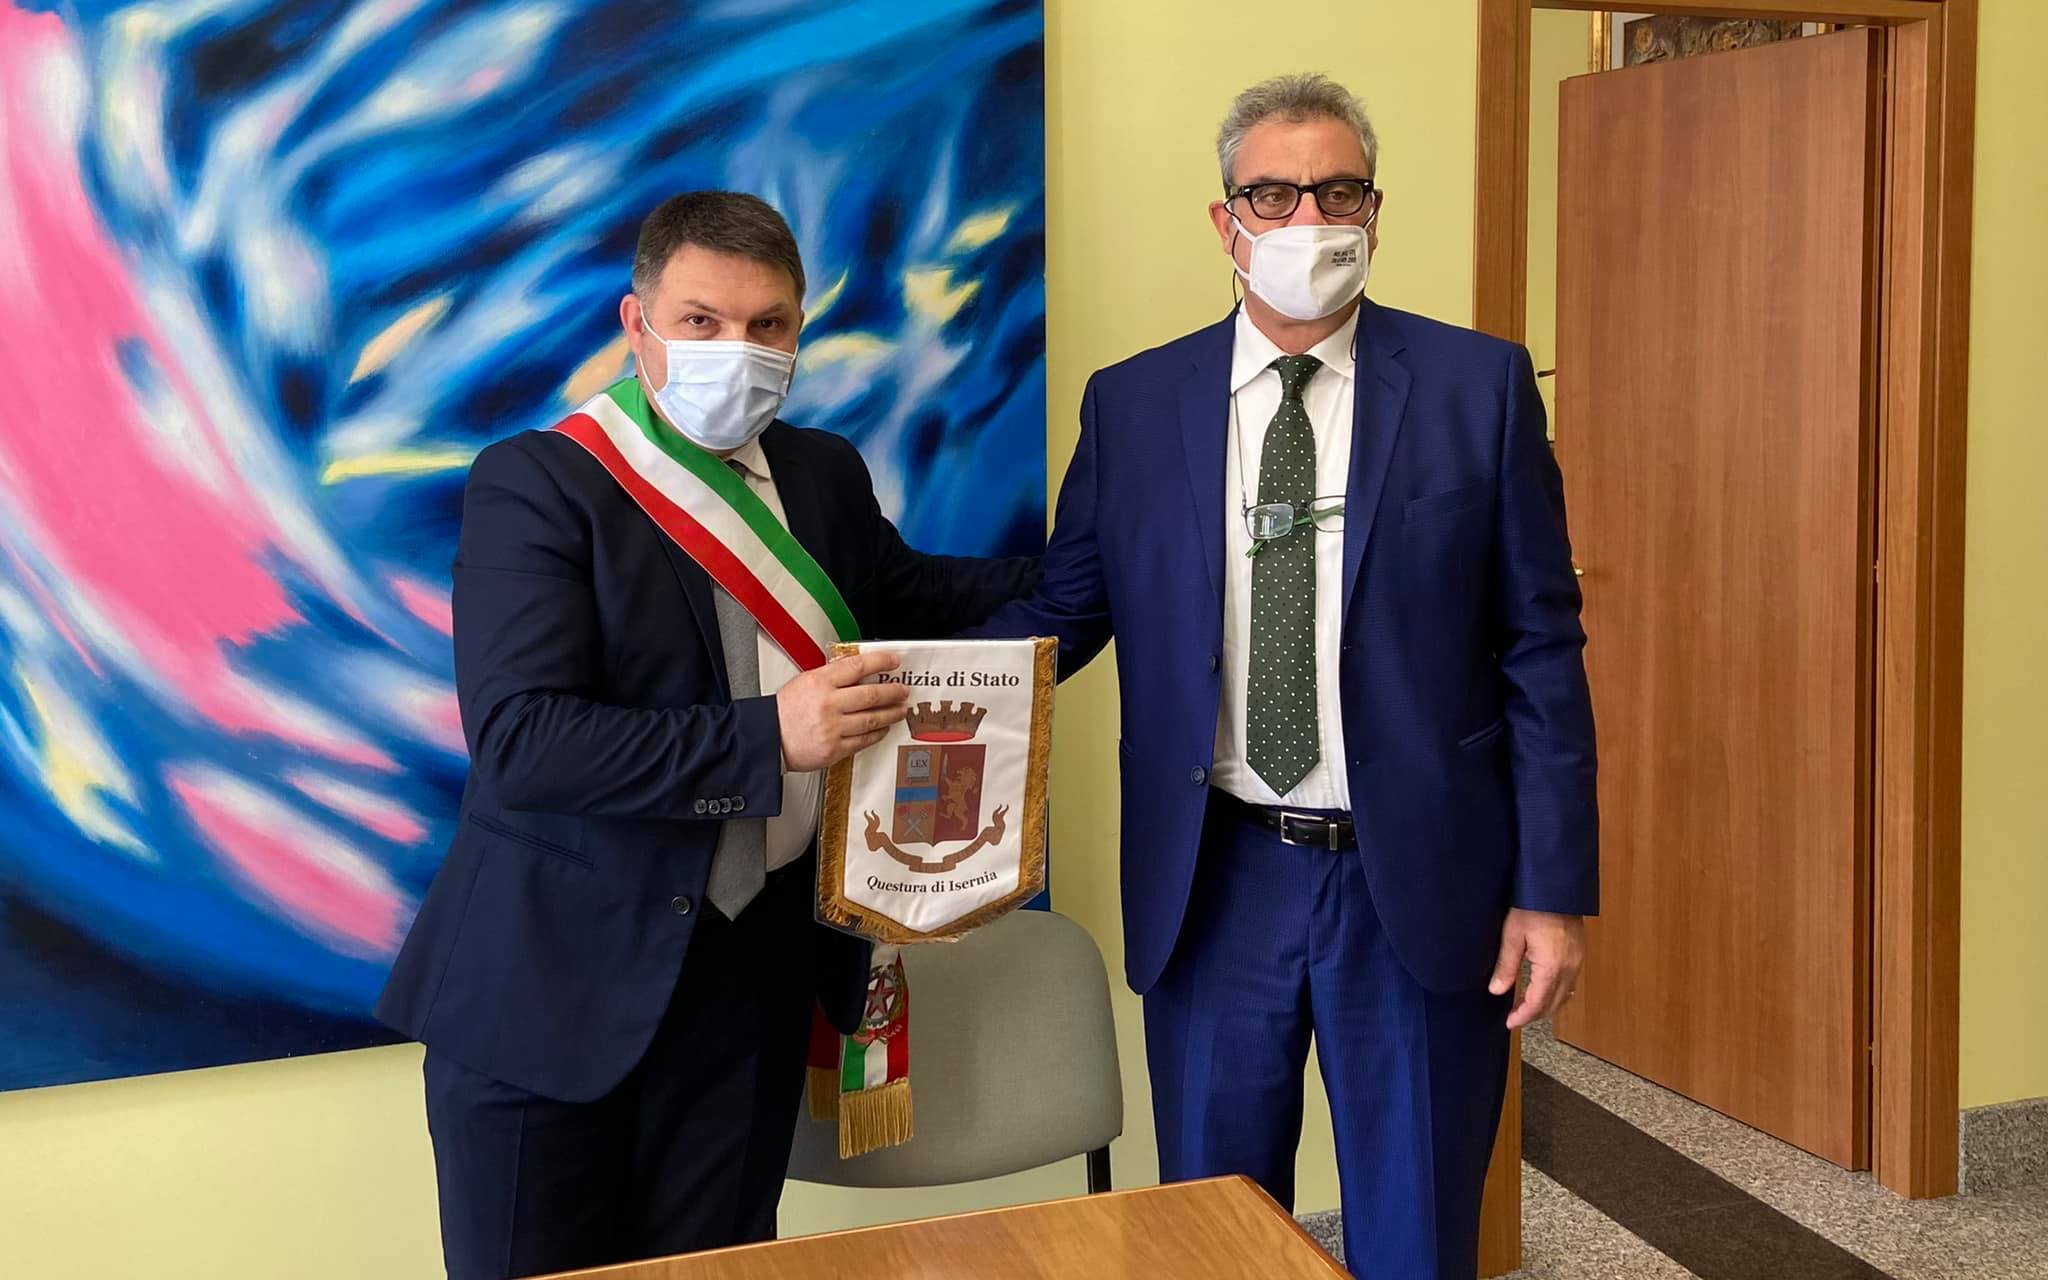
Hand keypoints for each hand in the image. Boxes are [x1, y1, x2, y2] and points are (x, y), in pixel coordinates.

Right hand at [776, 651, 909, 771]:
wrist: (768, 738)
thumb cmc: (784, 711)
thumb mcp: (804, 681)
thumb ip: (831, 675)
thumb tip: (857, 668)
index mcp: (819, 683)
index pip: (858, 666)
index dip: (881, 662)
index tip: (893, 662)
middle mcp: (828, 704)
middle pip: (871, 694)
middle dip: (893, 692)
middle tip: (903, 690)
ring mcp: (833, 728)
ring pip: (872, 718)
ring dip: (891, 713)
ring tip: (900, 709)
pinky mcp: (835, 748)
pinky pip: (864, 740)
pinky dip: (878, 733)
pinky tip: (883, 728)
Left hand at [1489, 909, 1585, 1029]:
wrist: (1556, 886)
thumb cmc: (1532, 906)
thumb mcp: (1512, 935)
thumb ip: (1506, 966)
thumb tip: (1497, 991)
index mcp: (1551, 966)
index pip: (1538, 1003)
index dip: (1523, 1016)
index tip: (1510, 1023)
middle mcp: (1569, 968)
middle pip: (1554, 1004)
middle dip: (1534, 1015)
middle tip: (1515, 1018)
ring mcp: (1577, 961)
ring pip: (1565, 995)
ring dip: (1546, 1005)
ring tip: (1526, 1007)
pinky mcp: (1579, 954)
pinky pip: (1570, 982)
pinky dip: (1556, 992)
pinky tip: (1543, 989)